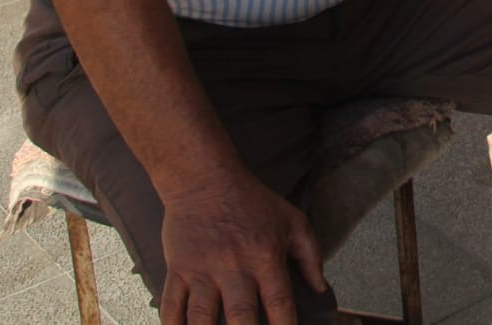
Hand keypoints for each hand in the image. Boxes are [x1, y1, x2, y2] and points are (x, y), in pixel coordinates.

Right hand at [158, 172, 325, 324]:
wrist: (204, 180)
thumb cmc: (252, 201)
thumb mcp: (292, 220)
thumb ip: (310, 255)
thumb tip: (320, 288)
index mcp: (265, 257)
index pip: (279, 303)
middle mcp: (234, 267)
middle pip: (241, 317)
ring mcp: (203, 270)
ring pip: (202, 317)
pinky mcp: (178, 269)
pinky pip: (172, 305)